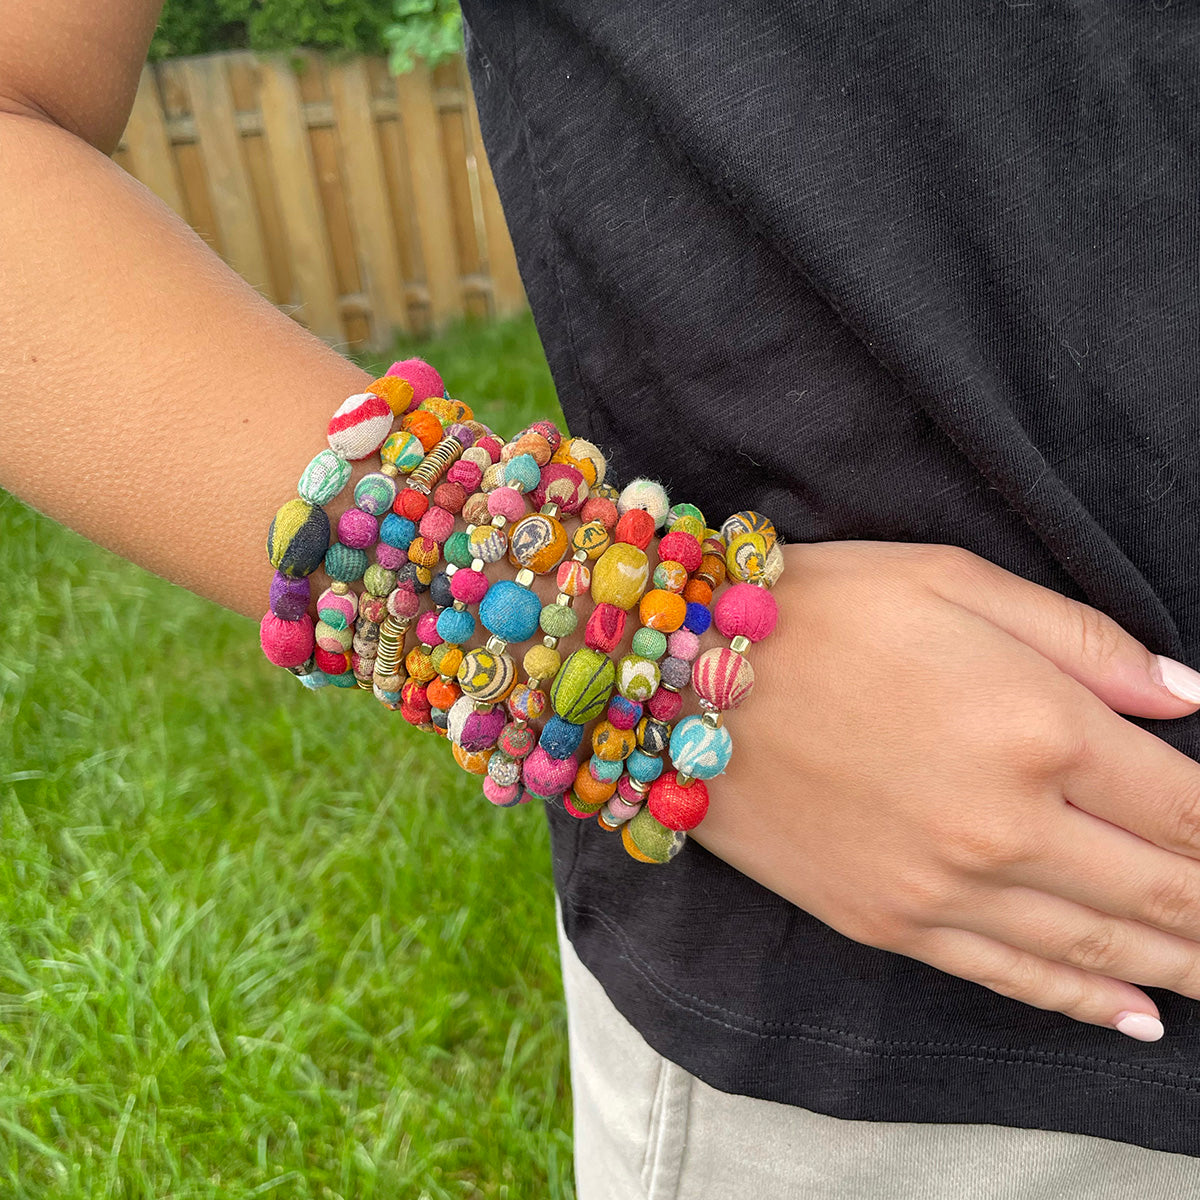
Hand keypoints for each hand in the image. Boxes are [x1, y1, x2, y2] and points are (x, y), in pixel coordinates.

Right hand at [693, 540, 1199, 1039]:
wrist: (678, 683)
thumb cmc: (818, 610)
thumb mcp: (953, 581)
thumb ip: (1082, 640)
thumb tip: (1189, 699)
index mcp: (1038, 727)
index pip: (1190, 807)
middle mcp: (1006, 826)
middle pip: (1164, 892)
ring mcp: (944, 888)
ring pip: (1099, 950)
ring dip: (1180, 965)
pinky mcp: (887, 922)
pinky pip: (1009, 980)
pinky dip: (1084, 1005)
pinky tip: (1136, 1018)